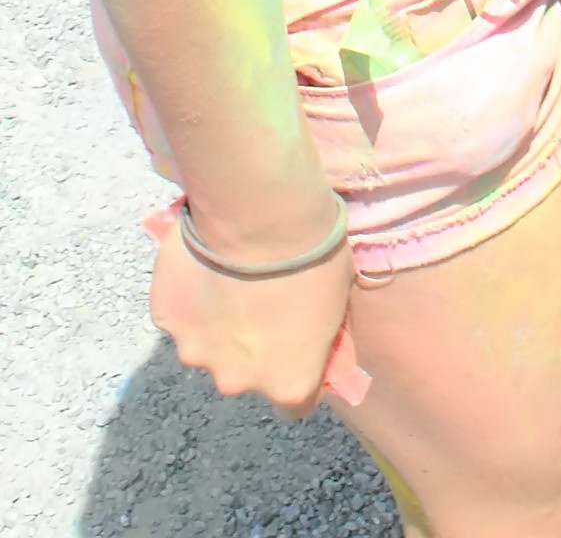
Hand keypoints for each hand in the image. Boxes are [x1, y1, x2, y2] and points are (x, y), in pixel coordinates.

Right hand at [147, 209, 356, 413]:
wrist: (261, 215)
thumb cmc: (314, 253)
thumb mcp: (336, 300)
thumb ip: (313, 335)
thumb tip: (304, 334)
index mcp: (288, 381)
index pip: (295, 404)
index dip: (297, 375)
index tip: (296, 349)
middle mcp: (237, 380)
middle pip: (243, 374)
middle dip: (249, 347)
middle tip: (259, 301)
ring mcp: (195, 351)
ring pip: (206, 345)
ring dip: (216, 323)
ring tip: (228, 277)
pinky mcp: (166, 319)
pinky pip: (180, 315)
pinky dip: (189, 298)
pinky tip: (204, 262)